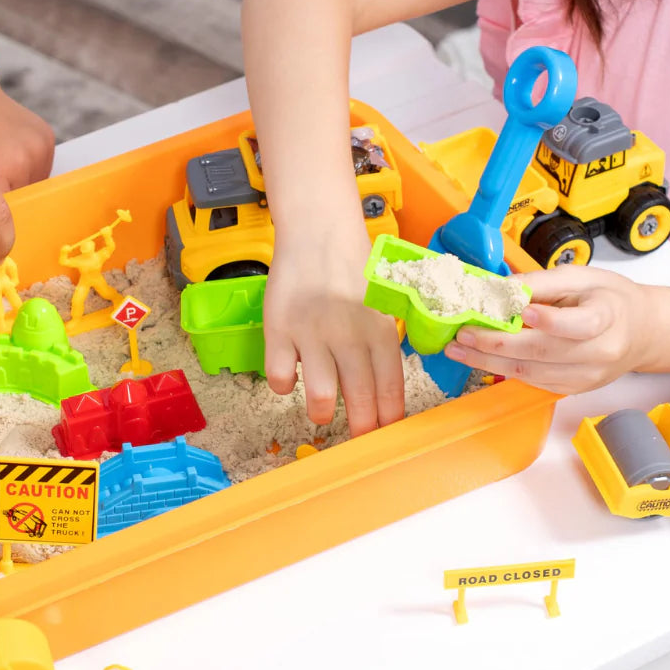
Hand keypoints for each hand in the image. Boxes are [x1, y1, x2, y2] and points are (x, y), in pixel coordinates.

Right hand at [265, 219, 405, 435]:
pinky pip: (280, 378)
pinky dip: (284, 386)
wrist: (318, 234)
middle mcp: (349, 336)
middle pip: (361, 401)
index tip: (385, 436)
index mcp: (380, 332)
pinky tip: (291, 377)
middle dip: (361, 428)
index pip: (391, 391)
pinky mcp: (279, 330)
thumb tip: (385, 400)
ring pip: (321, 398)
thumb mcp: (381, 308)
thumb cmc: (352, 275)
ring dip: (323, 413)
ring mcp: (312, 334)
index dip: (389, 421)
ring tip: (322, 410)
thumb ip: (383, 349)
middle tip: (357, 435)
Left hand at [443, 267, 655, 393]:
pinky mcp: (573, 389)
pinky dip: (503, 370)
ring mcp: (586, 376)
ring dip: (489, 361)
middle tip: (463, 334)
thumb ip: (541, 282)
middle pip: (542, 353)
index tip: (523, 311)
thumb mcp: (582, 277)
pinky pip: (532, 381)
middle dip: (496, 344)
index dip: (551, 320)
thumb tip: (500, 286)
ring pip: (531, 373)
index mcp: (607, 317)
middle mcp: (599, 352)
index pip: (580, 324)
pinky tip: (480, 358)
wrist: (641, 332)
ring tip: (460, 348)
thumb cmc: (610, 300)